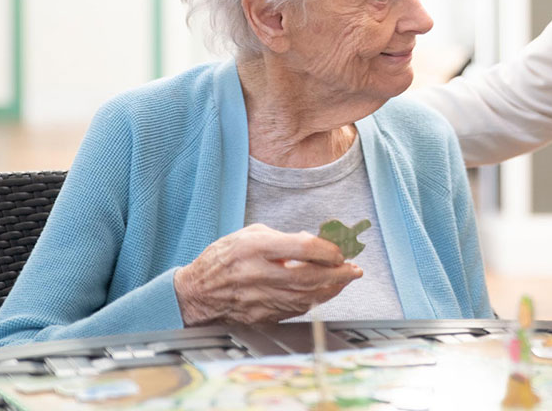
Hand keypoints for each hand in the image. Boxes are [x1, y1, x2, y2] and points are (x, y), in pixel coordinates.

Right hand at [173, 223, 362, 325]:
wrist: (196, 294)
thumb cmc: (223, 258)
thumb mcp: (250, 235)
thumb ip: (283, 238)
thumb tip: (313, 242)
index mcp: (255, 248)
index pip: (301, 248)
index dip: (326, 250)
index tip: (339, 250)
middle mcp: (259, 274)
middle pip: (309, 277)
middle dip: (338, 274)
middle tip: (355, 269)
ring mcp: (260, 298)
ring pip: (307, 296)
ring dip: (332, 289)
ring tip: (346, 280)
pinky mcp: (262, 316)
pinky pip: (296, 309)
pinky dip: (315, 300)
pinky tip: (325, 292)